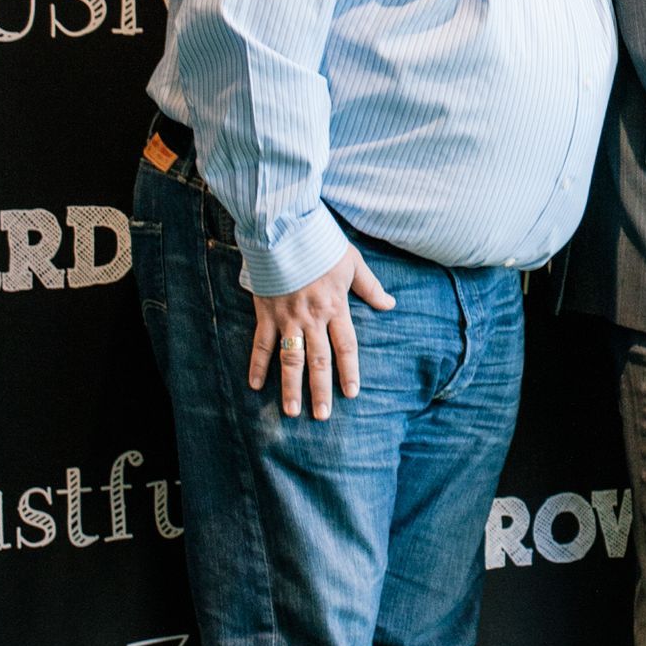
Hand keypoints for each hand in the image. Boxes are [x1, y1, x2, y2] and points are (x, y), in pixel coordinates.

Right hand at [249, 246, 396, 419]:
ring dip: (290, 386)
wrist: (284, 230)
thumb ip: (370, 287)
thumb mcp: (353, 262)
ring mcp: (286, 318)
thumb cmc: (320, 244)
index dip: (349, 371)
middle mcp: (312, 318)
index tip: (351, 394)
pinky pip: (260, 344)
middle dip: (320, 390)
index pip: (346, 346)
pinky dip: (257, 365)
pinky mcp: (265, 313)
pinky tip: (255, 385)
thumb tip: (390, 304)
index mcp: (335, 307)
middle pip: (318, 360)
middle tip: (322, 415)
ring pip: (289, 359)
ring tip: (291, 411)